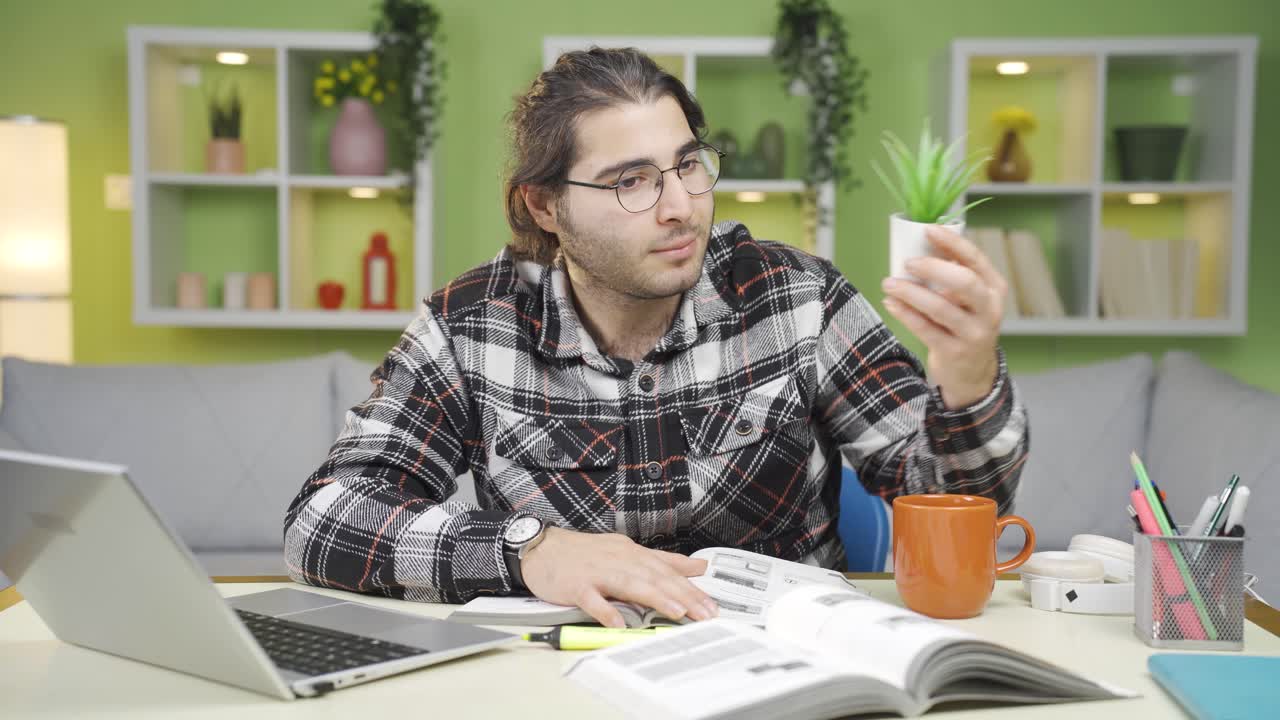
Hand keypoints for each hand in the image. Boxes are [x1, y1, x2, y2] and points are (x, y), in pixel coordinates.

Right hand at [521, 527, 718, 627]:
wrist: (541, 547)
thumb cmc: (584, 554)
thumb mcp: (625, 551)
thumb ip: (661, 560)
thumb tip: (695, 566)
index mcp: (631, 554)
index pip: (666, 571)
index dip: (691, 588)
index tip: (711, 605)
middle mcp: (618, 560)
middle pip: (655, 577)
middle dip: (683, 596)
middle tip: (705, 613)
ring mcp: (596, 572)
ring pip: (630, 584)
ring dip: (655, 598)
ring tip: (677, 613)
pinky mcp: (576, 585)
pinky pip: (592, 599)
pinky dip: (606, 611)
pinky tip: (618, 623)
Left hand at [880, 225, 1003, 409]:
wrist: (973, 373)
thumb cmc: (965, 324)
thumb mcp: (970, 299)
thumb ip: (953, 274)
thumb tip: (921, 244)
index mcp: (993, 289)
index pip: (975, 259)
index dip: (952, 242)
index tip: (928, 229)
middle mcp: (989, 310)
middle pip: (964, 282)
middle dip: (934, 268)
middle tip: (908, 262)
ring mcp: (974, 333)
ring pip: (941, 308)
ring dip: (911, 293)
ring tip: (889, 283)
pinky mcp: (954, 352)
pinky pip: (926, 329)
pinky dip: (906, 314)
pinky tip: (891, 303)